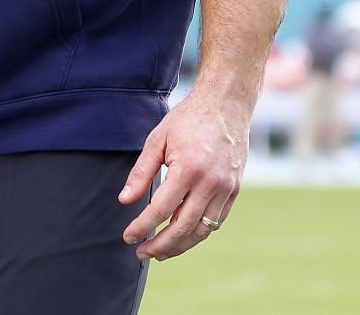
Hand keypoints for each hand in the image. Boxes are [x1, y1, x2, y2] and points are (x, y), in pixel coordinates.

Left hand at [118, 87, 249, 261]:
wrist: (226, 105)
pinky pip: (216, 221)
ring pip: (202, 230)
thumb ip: (141, 172)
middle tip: (141, 253)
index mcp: (188, 169)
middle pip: (182, 228)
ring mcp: (226, 189)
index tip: (128, 237)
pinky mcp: (235, 191)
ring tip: (160, 252)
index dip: (142, 227)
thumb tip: (125, 200)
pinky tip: (182, 236)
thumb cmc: (188, 120)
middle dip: (160, 245)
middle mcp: (210, 184)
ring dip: (180, 246)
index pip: (160, 209)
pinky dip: (198, 233)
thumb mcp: (158, 139)